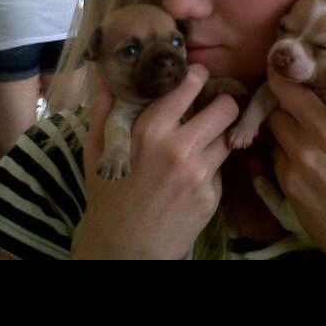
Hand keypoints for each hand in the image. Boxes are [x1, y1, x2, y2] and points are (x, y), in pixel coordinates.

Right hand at [72, 64, 237, 258]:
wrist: (123, 250)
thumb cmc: (107, 196)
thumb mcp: (96, 151)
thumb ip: (104, 110)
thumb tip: (107, 77)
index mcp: (151, 131)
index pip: (190, 86)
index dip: (199, 75)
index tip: (198, 76)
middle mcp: (181, 149)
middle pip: (226, 108)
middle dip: (223, 104)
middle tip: (214, 107)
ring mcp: (200, 175)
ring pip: (229, 138)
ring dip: (219, 135)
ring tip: (203, 140)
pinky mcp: (212, 198)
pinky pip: (220, 169)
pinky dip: (211, 167)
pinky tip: (192, 176)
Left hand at [265, 59, 325, 258]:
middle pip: (289, 91)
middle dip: (285, 82)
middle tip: (284, 79)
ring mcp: (305, 158)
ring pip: (275, 119)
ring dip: (283, 118)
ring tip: (296, 127)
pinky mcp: (289, 180)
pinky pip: (274, 150)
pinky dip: (282, 149)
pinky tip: (297, 158)